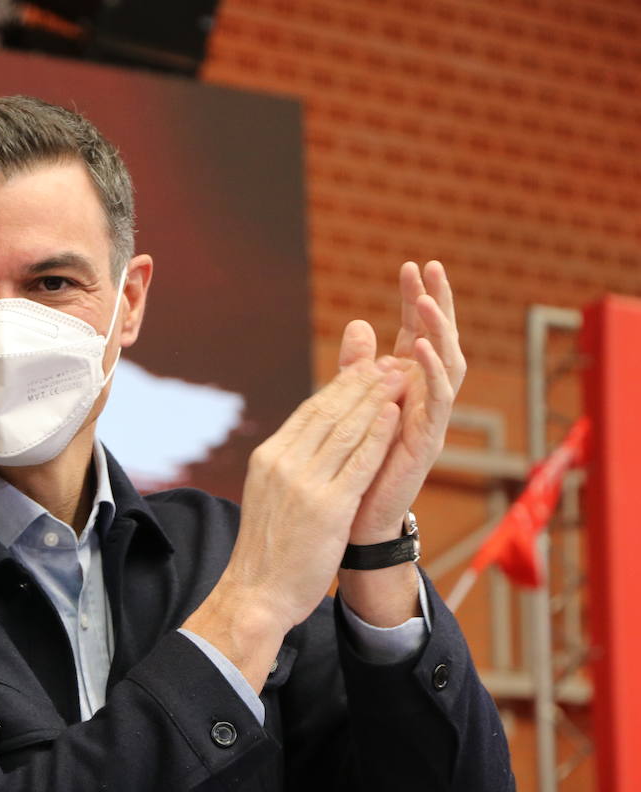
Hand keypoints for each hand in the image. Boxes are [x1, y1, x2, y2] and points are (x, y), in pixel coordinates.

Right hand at [185, 359, 403, 689]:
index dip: (339, 388)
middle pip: (328, 413)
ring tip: (399, 376)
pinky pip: (359, 461)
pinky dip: (378, 434)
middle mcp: (283, 463)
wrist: (255, 594)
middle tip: (387, 361)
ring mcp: (304, 484)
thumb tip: (306, 446)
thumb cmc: (266, 553)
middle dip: (361, 384)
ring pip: (346, 430)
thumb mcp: (269, 497)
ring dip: (376, 399)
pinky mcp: (327, 507)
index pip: (308, 413)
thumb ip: (288, 467)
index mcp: (268, 458)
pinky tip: (395, 413)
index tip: (362, 370)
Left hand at [339, 261, 464, 542]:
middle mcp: (424, 395)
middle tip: (431, 267)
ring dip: (437, 330)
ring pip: (447, 363)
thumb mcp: (352, 404)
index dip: (415, 299)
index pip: (415, 331)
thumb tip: (360, 322)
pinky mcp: (429, 439)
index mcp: (406, 384)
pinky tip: (418, 348)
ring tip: (427, 300)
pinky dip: (432, 372)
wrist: (355, 518)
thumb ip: (357, 366)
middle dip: (437, 302)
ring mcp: (430, 416)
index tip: (411, 265)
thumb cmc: (356, 462)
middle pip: (439, 339)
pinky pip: (438, 400)